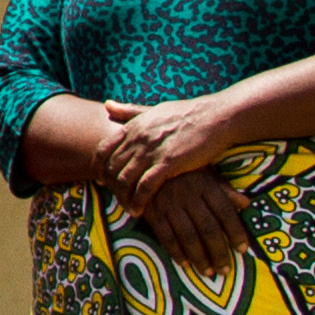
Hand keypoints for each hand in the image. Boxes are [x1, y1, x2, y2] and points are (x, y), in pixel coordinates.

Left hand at [95, 93, 236, 202]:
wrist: (215, 117)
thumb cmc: (186, 114)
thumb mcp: (154, 109)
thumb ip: (129, 111)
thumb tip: (106, 105)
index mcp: (133, 126)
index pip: (103, 149)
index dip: (98, 168)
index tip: (101, 180)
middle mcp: (138, 138)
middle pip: (111, 168)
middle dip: (111, 187)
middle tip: (116, 199)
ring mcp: (151, 150)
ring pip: (124, 180)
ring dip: (123, 198)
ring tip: (128, 208)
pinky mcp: (168, 163)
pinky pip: (144, 187)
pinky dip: (138, 201)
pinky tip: (139, 210)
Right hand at [125, 167, 249, 268]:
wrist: (146, 164)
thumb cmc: (183, 171)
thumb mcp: (207, 174)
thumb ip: (226, 190)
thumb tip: (247, 204)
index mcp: (206, 185)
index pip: (225, 212)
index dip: (236, 232)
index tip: (243, 249)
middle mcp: (189, 196)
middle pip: (208, 229)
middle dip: (219, 252)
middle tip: (226, 270)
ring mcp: (170, 205)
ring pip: (188, 236)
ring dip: (199, 257)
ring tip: (208, 272)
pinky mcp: (153, 212)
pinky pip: (166, 236)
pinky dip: (176, 252)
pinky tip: (185, 264)